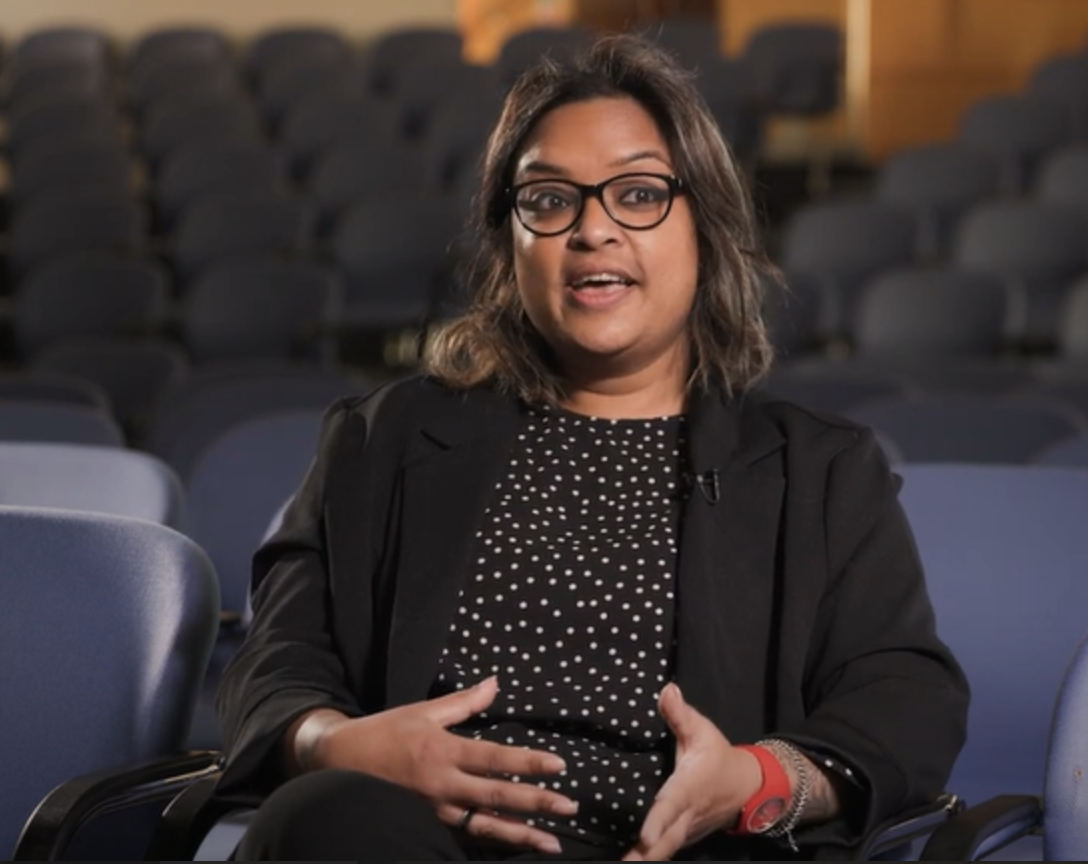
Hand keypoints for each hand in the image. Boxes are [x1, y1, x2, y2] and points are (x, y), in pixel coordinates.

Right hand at [294, 676, 577, 852]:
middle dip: (536, 804)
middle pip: (496, 798)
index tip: (559, 766)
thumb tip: (496, 683)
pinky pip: (466, 837)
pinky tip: (515, 846)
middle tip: (569, 807)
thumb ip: (464, 702)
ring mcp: (435, 813)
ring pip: (485, 827)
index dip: (528, 763)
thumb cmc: (384, 734)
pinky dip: (492, 842)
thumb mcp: (423, 711)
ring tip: (551, 843)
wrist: (338, 765)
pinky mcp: (428, 828)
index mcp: (443, 752)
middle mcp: (442, 786)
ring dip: (520, 836)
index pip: (494, 759)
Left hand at [622, 683, 761, 860]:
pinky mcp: (684, 838)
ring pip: (667, 850)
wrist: (748, 787)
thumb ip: (680, 713)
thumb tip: (665, 689)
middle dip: (647, 855)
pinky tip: (631, 862)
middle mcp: (688, 814)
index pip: (671, 805)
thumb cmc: (718, 756)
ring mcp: (687, 831)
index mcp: (689, 787)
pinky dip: (651, 858)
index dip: (658, 821)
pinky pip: (667, 850)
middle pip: (667, 840)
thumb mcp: (702, 730)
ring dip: (646, 860)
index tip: (645, 837)